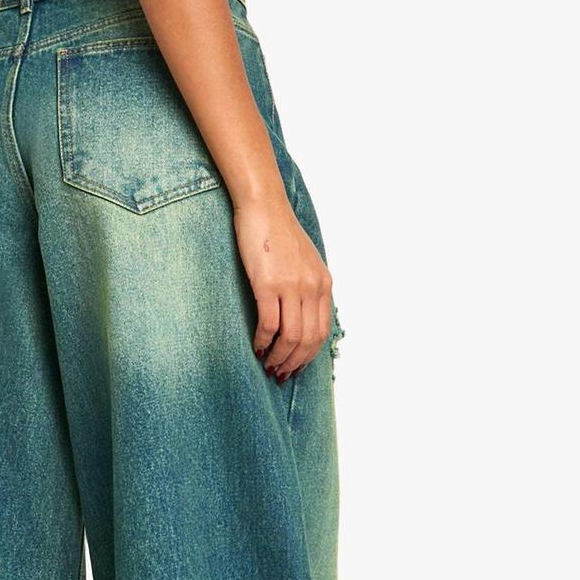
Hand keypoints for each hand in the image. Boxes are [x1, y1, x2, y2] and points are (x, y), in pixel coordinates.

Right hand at [233, 195, 332, 382]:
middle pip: (308, 339)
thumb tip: (300, 314)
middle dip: (294, 362)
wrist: (263, 206)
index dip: (309, 355)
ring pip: (290, 336)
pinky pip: (269, 324)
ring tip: (267, 365)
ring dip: (279, 357)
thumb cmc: (277, 231)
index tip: (295, 366)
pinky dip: (263, 341)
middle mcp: (312, 287)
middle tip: (279, 373)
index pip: (322, 331)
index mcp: (323, 283)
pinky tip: (256, 347)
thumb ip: (307, 285)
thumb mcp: (304, 260)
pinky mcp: (268, 284)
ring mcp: (291, 286)